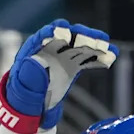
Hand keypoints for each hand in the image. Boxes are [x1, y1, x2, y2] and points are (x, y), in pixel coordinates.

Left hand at [0, 19, 116, 132]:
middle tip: (94, 38)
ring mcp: (62, 57)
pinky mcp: (72, 66)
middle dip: (80, 36)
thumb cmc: (25, 95)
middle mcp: (49, 50)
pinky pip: (86, 61)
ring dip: (95, 47)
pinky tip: (109, 59)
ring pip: (80, 48)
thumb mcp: (24, 87)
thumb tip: (37, 64)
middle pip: (65, 38)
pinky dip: (97, 60)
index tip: (62, 28)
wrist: (33, 106)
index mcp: (33, 51)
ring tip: (108, 48)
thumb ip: (31, 76)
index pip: (42, 37)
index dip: (51, 31)